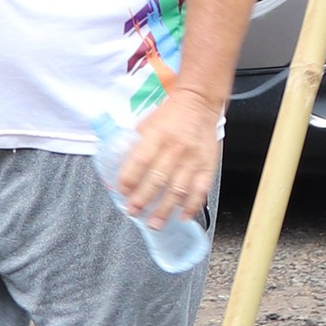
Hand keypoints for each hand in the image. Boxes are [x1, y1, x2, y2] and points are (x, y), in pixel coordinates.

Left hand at [117, 84, 221, 225]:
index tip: (122, 191)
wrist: (200, 102)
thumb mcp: (147, 123)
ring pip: (178, 189)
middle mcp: (176, 147)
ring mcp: (193, 158)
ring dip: (165, 209)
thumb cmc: (171, 114)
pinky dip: (192, 205)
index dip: (129, 178)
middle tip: (133, 212)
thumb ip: (135, 145)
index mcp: (157, 135)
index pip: (140, 159)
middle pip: (157, 179)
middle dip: (143, 199)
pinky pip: (200, 189)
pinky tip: (183, 216)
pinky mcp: (207, 165)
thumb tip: (118, 170)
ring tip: (154, 223)